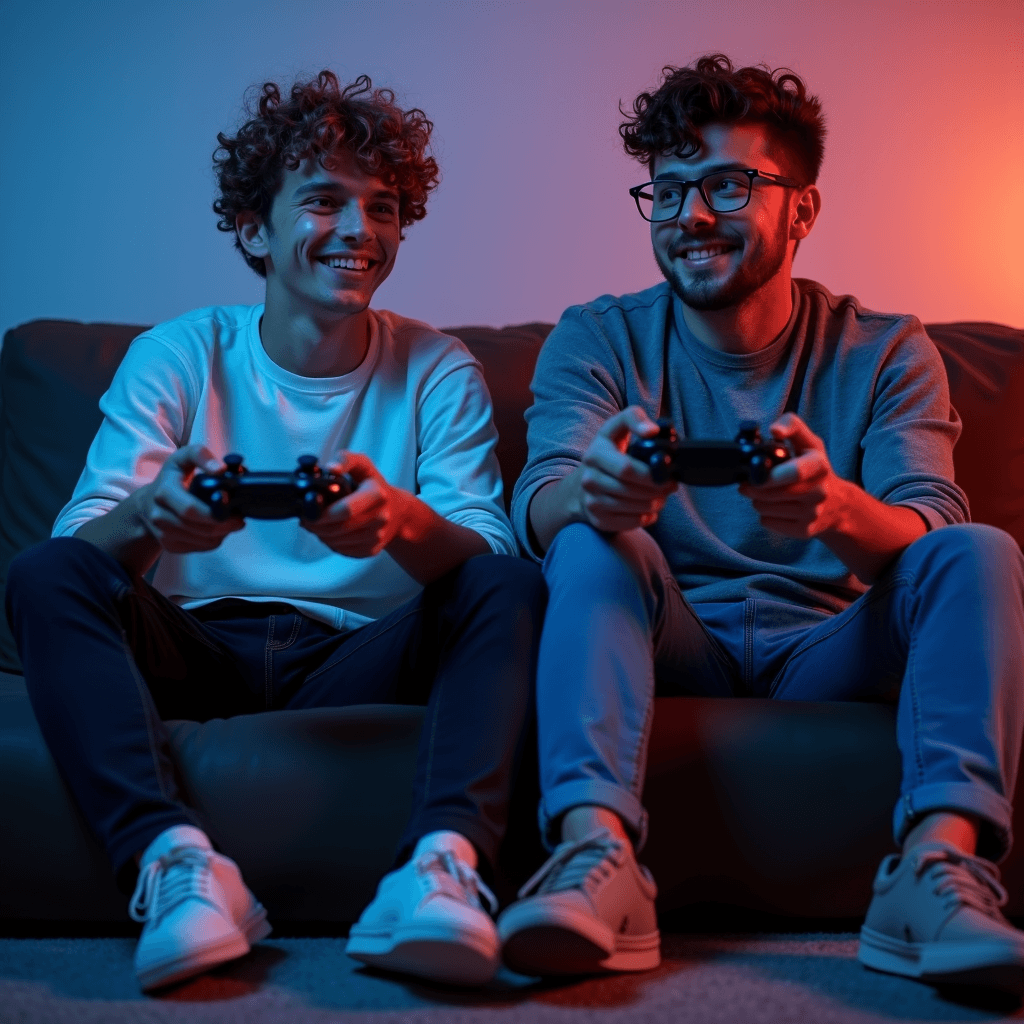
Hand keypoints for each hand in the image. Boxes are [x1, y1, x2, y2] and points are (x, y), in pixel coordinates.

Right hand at [138, 444, 244, 552]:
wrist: (147, 503)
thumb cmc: (171, 478)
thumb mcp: (182, 458)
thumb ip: (200, 455)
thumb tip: (220, 469)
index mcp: (163, 492)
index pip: (190, 509)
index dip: (214, 512)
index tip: (232, 506)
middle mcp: (158, 515)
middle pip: (200, 528)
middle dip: (225, 525)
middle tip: (239, 518)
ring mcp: (162, 533)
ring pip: (203, 540)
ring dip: (222, 533)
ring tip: (230, 522)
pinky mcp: (169, 545)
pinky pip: (200, 547)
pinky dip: (214, 540)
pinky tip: (217, 529)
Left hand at [301, 452, 408, 556]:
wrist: (397, 510)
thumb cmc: (373, 485)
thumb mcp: (362, 465)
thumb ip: (345, 460)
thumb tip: (330, 468)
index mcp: (377, 494)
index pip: (346, 510)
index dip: (323, 514)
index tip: (310, 511)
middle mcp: (381, 517)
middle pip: (339, 528)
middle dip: (318, 525)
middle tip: (307, 519)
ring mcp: (378, 536)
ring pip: (339, 542)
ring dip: (322, 535)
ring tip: (318, 524)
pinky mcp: (373, 549)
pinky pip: (344, 551)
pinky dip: (332, 543)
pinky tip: (330, 533)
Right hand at [574, 407, 676, 531]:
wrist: (583, 483)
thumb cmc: (609, 452)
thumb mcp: (617, 428)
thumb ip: (634, 418)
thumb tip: (652, 430)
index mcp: (595, 454)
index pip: (626, 469)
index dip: (651, 473)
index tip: (668, 471)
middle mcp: (588, 479)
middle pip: (632, 490)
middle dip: (657, 489)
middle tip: (670, 486)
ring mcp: (591, 502)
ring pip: (633, 508)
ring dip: (655, 503)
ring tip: (661, 496)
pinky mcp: (599, 519)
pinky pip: (630, 523)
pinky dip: (646, 517)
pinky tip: (649, 508)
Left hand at [738, 413, 849, 537]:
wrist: (837, 504)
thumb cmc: (814, 468)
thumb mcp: (808, 442)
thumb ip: (791, 426)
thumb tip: (774, 430)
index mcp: (819, 466)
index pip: (794, 472)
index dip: (771, 475)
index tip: (756, 474)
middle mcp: (819, 492)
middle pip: (771, 493)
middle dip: (753, 487)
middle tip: (750, 482)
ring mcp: (813, 513)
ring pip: (765, 508)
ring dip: (757, 500)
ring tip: (765, 494)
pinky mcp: (804, 531)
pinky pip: (768, 522)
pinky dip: (764, 515)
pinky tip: (774, 507)